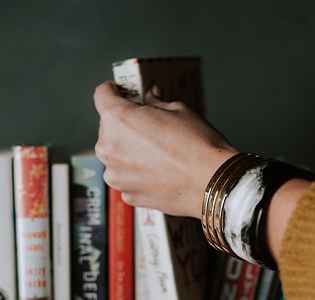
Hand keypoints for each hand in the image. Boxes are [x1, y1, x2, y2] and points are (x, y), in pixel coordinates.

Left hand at [93, 81, 239, 217]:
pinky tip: (160, 172)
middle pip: (109, 127)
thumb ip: (156, 103)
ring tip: (158, 154)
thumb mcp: (178, 110)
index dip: (112, 90)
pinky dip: (138, 173)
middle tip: (150, 126)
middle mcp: (109, 148)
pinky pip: (127, 177)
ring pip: (116, 155)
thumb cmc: (197, 145)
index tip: (120, 92)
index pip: (102, 95)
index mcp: (118, 119)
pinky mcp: (128, 194)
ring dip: (129, 151)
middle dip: (125, 124)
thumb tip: (150, 97)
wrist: (212, 183)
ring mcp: (116, 175)